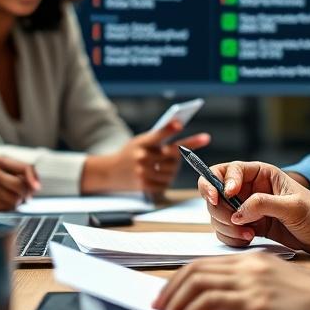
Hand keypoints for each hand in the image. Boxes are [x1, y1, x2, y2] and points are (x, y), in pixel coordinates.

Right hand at [0, 156, 39, 210]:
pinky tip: (2, 206)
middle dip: (26, 195)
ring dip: (17, 203)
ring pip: (15, 198)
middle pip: (22, 185)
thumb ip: (13, 172)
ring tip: (11, 202)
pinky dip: (8, 209)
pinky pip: (5, 207)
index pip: (26, 168)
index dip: (35, 179)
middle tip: (23, 199)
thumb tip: (35, 186)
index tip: (37, 188)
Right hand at [83, 120, 210, 195]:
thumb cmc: (130, 153)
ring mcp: (143, 172)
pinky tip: (159, 175)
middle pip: (173, 153)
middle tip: (200, 140)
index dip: (168, 129)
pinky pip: (167, 182)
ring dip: (174, 167)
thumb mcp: (139, 142)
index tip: (179, 124)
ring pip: (172, 169)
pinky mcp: (144, 185)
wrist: (109, 172)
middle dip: (184, 149)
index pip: (157, 135)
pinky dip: (167, 179)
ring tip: (165, 164)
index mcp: (141, 142)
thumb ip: (156, 139)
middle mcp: (141, 157)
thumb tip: (181, 136)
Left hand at [152, 253, 309, 309]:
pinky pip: (209, 303)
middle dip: (170, 290)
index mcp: (253, 261)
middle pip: (195, 270)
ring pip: (197, 284)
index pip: (205, 263)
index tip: (167, 296)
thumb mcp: (274, 294)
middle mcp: (248, 265)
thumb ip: (248, 294)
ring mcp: (251, 281)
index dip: (180, 278)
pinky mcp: (254, 301)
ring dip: (175, 304)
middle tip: (157, 309)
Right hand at [199, 161, 309, 256]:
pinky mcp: (250, 226)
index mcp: (262, 174)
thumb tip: (237, 211)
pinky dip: (232, 237)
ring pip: (219, 214)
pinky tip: (249, 240)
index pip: (228, 170)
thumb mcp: (293, 207)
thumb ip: (264, 205)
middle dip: (221, 210)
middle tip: (235, 223)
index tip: (221, 197)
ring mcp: (249, 209)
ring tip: (248, 235)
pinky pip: (228, 230)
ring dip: (227, 226)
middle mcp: (251, 189)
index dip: (218, 182)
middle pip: (217, 194)